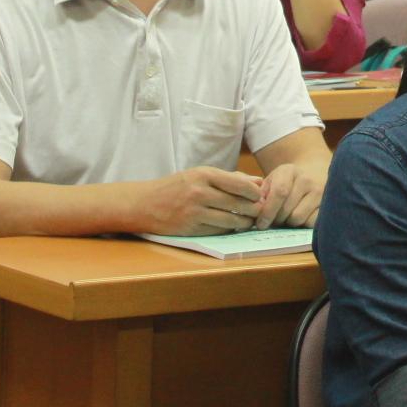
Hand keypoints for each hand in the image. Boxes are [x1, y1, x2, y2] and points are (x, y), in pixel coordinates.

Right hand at [133, 166, 265, 235]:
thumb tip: (258, 182)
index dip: (255, 192)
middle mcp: (199, 193)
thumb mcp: (199, 175)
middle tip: (261, 211)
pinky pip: (218, 231)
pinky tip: (232, 227)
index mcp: (203, 175)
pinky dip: (229, 230)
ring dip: (244, 222)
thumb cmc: (177, 186)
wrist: (144, 204)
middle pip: (237, 204)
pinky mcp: (190, 229)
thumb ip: (229, 178)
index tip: (261, 196)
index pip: (239, 184)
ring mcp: (194, 212)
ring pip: (230, 220)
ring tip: (249, 221)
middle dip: (254, 209)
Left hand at [253, 159, 326, 228]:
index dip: (268, 211)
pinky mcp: (327, 204)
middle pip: (287, 210)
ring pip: (298, 218)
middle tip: (273, 221)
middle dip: (276, 220)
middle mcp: (307, 179)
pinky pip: (311, 223)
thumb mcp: (272, 180)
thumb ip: (262, 194)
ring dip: (288, 223)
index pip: (279, 192)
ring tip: (286, 218)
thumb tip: (256, 212)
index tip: (261, 224)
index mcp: (289, 171)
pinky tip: (299, 218)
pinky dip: (302, 225)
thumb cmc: (287, 181)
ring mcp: (319, 191)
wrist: (314, 173)